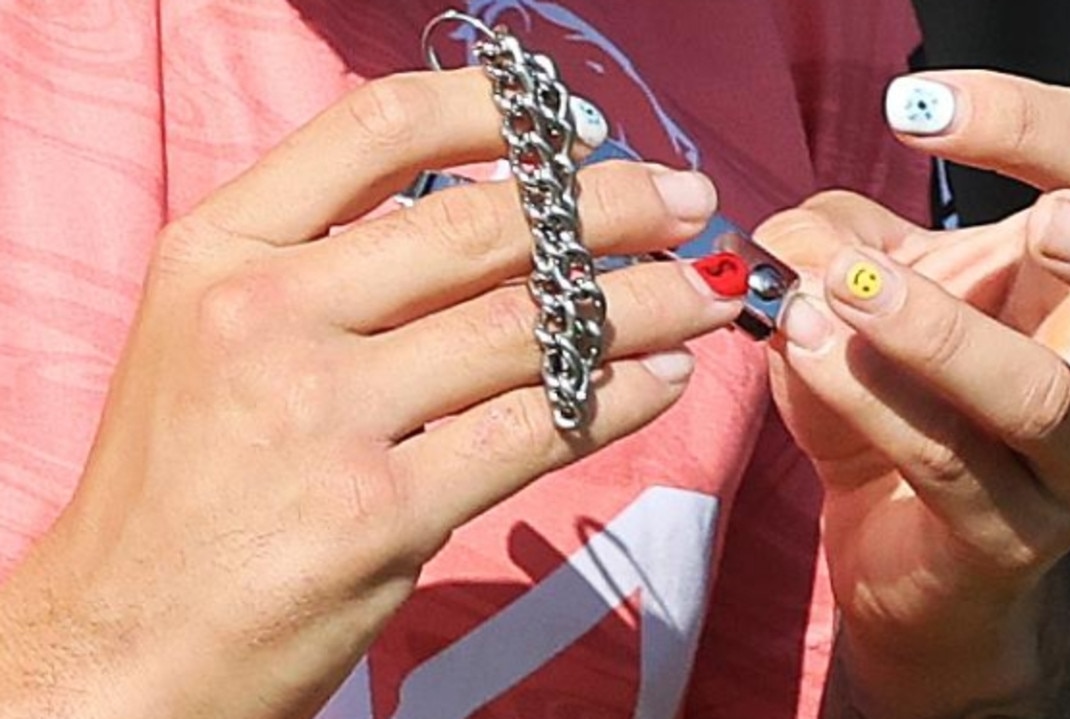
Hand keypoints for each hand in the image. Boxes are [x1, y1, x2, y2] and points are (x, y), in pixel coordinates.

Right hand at [0, 68, 736, 718]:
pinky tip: (662, 377)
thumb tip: (496, 217)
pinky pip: (535, 428)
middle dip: (609, 205)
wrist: (127, 641)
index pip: (375, 131)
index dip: (496, 112)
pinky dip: (618, 397)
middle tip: (687, 200)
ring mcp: (323, 414)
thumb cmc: (182, 487)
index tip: (576, 126)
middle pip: (477, 225)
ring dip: (642, 301)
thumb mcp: (213, 337)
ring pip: (529, 327)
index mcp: (220, 249)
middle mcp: (265, 314)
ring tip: (705, 289)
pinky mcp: (380, 513)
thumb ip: (333, 268)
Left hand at [757, 71, 1069, 716]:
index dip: (1032, 125)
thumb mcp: (877, 293)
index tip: (917, 105)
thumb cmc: (906, 397)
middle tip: (1037, 223)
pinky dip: (873, 398)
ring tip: (843, 287)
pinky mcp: (1018, 539)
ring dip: (936, 330)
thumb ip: (843, 240)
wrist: (895, 542)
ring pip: (1039, 399)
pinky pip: (950, 463)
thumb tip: (798, 230)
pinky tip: (808, 351)